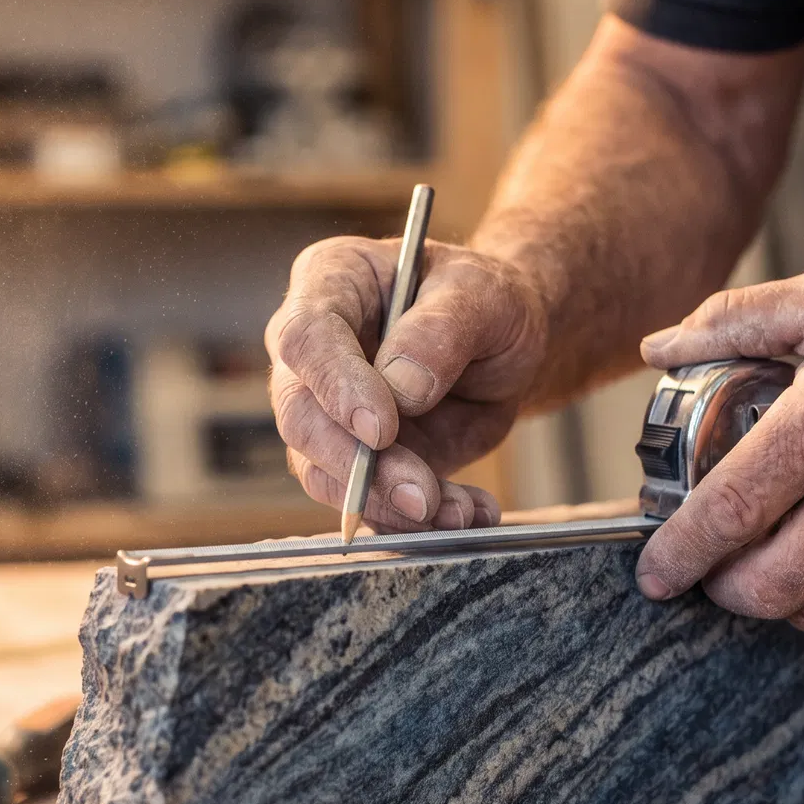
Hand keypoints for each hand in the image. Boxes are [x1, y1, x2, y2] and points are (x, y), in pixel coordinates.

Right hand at [265, 235, 546, 531]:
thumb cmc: (483, 301)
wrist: (502, 346)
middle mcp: (311, 351)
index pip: (306, 337)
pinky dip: (412, 521)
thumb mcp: (481, 293)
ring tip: (456, 511)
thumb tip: (402, 390)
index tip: (380, 429)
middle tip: (419, 492)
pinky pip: (364, 502)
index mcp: (330, 282)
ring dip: (386, 503)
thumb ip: (441, 330)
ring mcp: (325, 411)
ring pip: (323, 472)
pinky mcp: (353, 461)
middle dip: (357, 464)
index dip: (336, 387)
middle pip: (300, 416)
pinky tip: (465, 513)